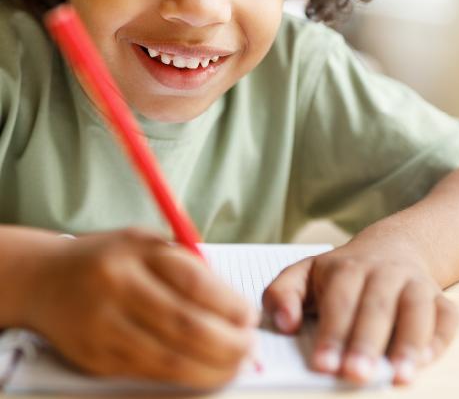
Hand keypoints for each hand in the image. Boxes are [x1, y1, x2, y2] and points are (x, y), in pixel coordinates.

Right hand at [21, 228, 257, 388]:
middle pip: (185, 326)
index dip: (230, 304)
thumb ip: (187, 264)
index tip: (250, 315)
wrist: (45, 280)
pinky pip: (148, 375)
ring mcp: (104, 328)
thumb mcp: (146, 243)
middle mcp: (118, 289)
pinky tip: (202, 371)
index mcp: (135, 252)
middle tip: (249, 346)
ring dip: (211, 369)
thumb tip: (233, 302)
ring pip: (169, 361)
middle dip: (228, 343)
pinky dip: (183, 378)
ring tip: (234, 364)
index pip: (194, 282)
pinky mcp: (96, 360)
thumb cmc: (109, 258)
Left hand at [262, 243, 458, 384]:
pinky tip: (424, 361)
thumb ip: (282, 294)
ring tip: (398, 376)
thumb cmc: (342, 273)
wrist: (391, 248)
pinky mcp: (439, 298)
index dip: (332, 333)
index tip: (323, 364)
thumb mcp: (304, 274)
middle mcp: (382, 272)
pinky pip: (446, 317)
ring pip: (415, 309)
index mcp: (345, 267)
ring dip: (408, 343)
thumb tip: (283, 323)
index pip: (338, 300)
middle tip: (355, 374)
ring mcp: (414, 283)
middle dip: (365, 342)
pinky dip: (439, 338)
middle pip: (376, 306)